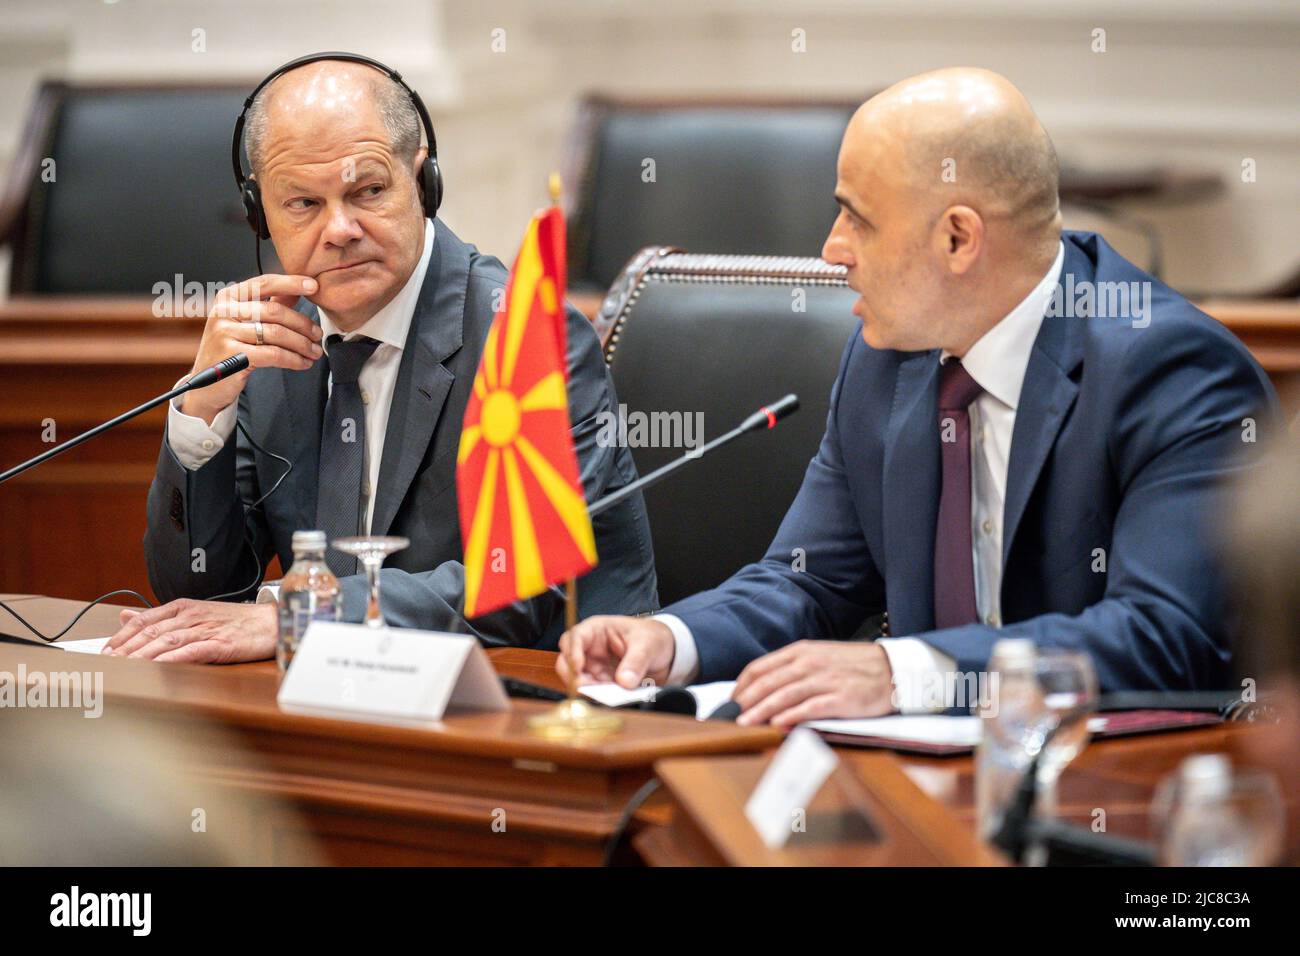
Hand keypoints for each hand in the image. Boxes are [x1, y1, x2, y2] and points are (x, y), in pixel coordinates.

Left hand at [102, 599, 276, 663]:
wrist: (270, 623)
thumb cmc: (235, 621)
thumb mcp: (195, 613)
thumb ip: (160, 617)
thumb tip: (126, 616)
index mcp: (183, 607)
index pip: (144, 619)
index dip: (122, 635)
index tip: (105, 649)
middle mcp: (191, 616)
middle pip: (151, 632)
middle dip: (125, 649)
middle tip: (106, 663)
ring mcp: (205, 630)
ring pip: (166, 641)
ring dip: (142, 655)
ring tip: (123, 667)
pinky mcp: (219, 644)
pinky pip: (190, 651)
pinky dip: (171, 659)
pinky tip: (156, 666)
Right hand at [181, 273, 323, 424]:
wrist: (206, 385)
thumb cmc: (230, 350)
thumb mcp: (245, 323)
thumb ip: (269, 305)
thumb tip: (297, 290)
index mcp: (228, 298)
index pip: (264, 283)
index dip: (291, 283)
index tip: (314, 286)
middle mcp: (223, 311)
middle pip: (275, 311)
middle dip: (302, 324)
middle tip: (318, 335)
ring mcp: (225, 333)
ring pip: (277, 334)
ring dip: (302, 344)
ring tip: (314, 352)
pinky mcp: (233, 356)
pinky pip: (273, 354)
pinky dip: (293, 359)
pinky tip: (303, 363)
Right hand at [556, 615, 675, 688]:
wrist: (666, 652)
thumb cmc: (652, 637)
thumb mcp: (647, 644)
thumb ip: (636, 661)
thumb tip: (624, 681)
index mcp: (597, 630)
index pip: (575, 638)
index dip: (572, 651)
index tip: (577, 666)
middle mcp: (590, 649)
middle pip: (568, 662)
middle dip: (575, 676)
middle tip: (587, 688)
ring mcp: (595, 667)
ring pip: (579, 680)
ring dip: (589, 690)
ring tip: (608, 694)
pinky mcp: (602, 683)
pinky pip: (595, 692)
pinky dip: (601, 697)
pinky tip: (614, 697)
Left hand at [733, 640, 894, 727]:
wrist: (892, 670)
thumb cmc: (853, 666)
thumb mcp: (819, 657)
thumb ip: (793, 670)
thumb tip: (765, 689)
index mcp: (801, 651)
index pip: (761, 667)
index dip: (742, 685)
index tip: (731, 700)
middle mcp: (809, 663)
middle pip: (768, 682)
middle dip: (746, 701)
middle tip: (730, 716)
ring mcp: (825, 680)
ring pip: (784, 695)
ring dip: (761, 711)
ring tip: (745, 723)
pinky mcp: (840, 699)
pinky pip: (809, 708)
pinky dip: (791, 716)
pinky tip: (777, 724)